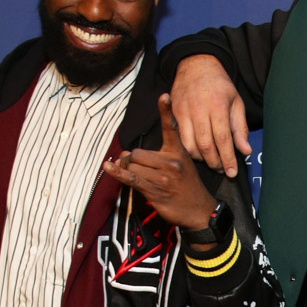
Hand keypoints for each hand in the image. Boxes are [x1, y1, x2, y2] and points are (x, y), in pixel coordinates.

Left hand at [104, 94, 219, 230]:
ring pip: (133, 165)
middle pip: (138, 152)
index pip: (171, 128)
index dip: (166, 111)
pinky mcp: (154, 190)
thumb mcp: (180, 165)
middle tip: (134, 167)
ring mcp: (163, 177)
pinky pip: (131, 178)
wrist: (198, 210)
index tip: (164, 96)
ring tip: (135, 175)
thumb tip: (125, 154)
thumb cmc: (187, 187)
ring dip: (128, 170)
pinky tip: (109, 167)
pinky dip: (117, 173)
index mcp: (178, 152)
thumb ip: (156, 157)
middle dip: (132, 160)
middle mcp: (171, 162)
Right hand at [170, 55, 250, 176]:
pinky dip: (189, 150)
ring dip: (201, 159)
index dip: (228, 158)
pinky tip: (198, 152)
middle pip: (205, 145)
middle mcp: (199, 109)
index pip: (223, 139)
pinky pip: (179, 139)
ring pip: (190, 145)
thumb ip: (240, 128)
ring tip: (211, 161)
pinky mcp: (174, 114)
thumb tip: (245, 151)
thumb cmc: (219, 85)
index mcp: (218, 106)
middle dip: (215, 162)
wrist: (196, 65)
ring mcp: (184, 112)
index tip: (232, 172)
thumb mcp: (236, 102)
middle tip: (222, 169)